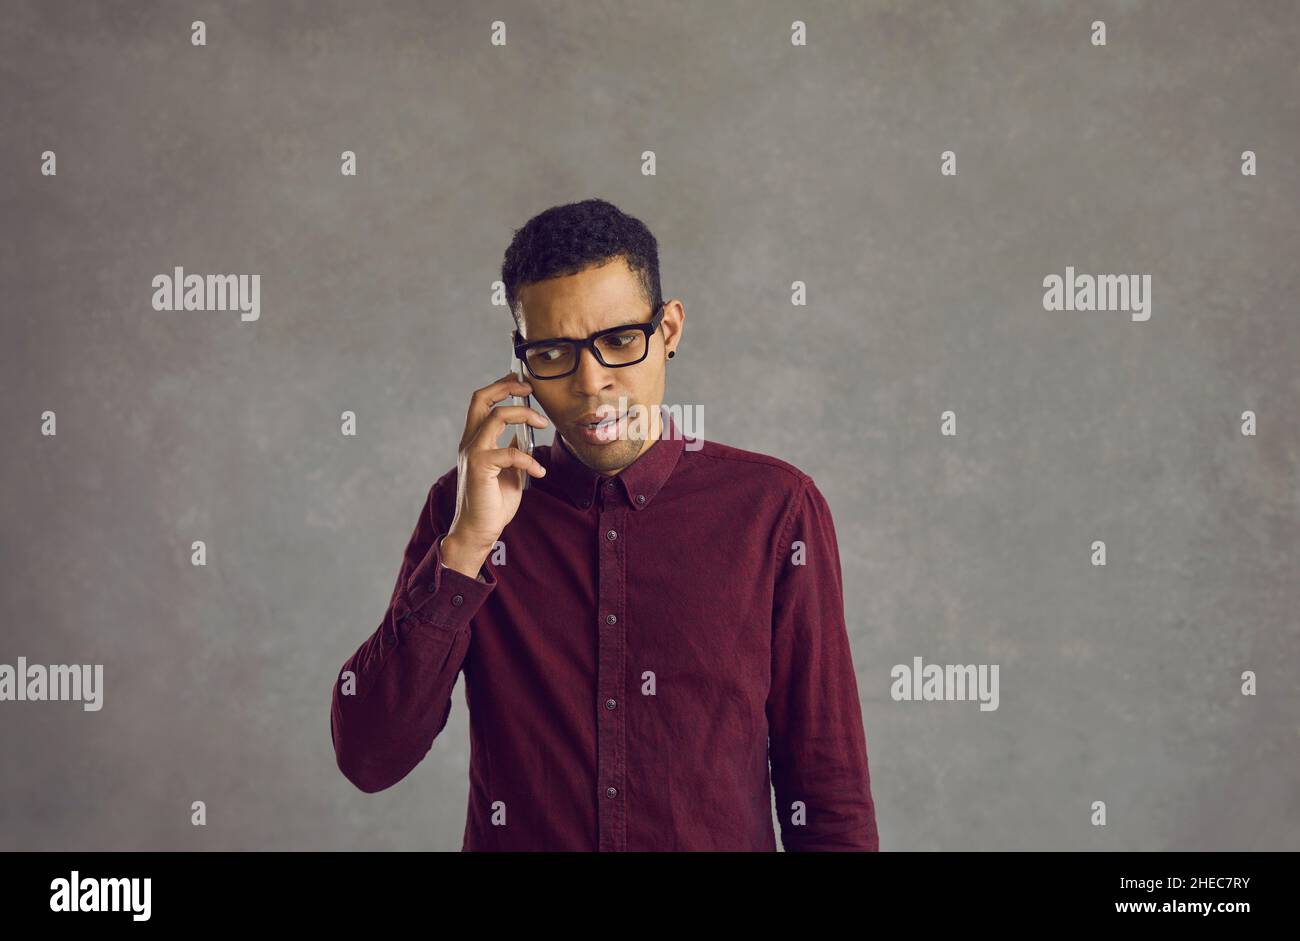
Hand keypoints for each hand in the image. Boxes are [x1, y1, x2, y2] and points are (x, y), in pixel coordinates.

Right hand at [444, 371, 548, 568]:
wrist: (479, 530)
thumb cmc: (492, 503)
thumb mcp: (508, 471)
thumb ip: (513, 450)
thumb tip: (524, 434)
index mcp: (475, 440)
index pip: (482, 402)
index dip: (501, 387)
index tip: (522, 383)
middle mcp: (470, 442)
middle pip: (482, 399)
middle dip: (506, 387)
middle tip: (529, 389)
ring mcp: (473, 453)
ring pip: (497, 416)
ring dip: (524, 415)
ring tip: (543, 425)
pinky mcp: (480, 467)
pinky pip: (509, 452)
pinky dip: (529, 458)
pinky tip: (539, 472)